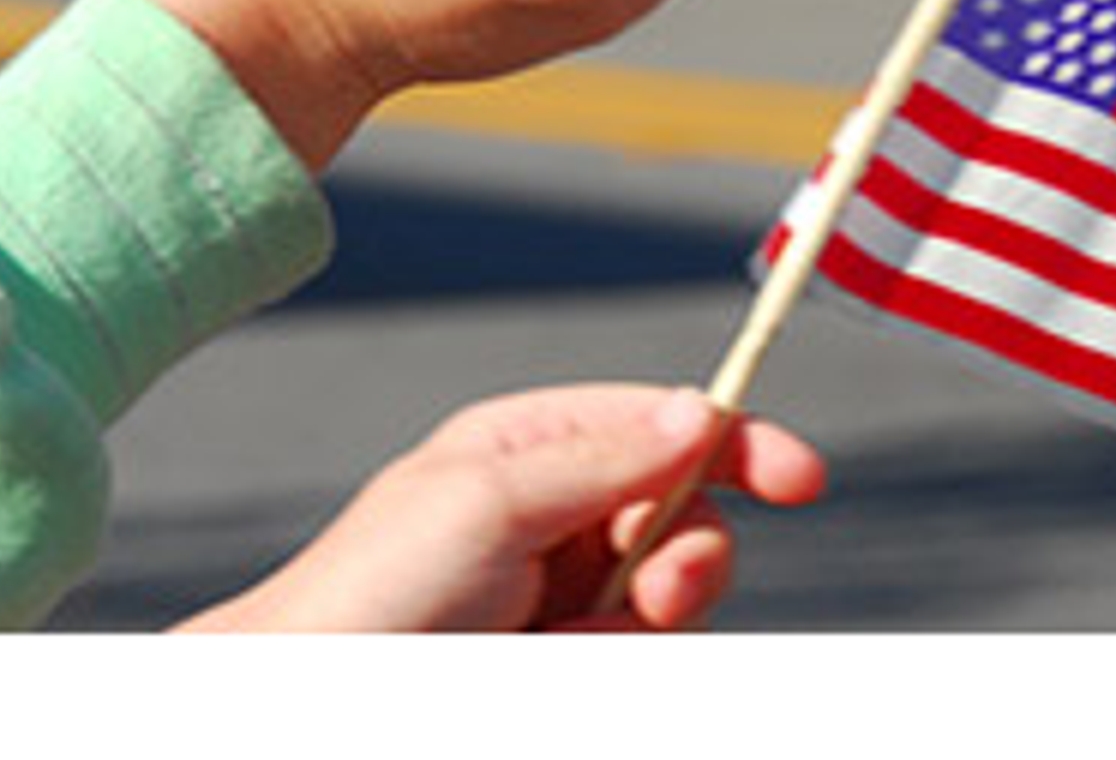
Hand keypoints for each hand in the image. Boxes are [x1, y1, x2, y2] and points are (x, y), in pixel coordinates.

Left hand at [172, 386, 828, 633]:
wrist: (315, 702)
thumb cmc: (369, 590)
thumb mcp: (486, 499)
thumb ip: (601, 456)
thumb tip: (698, 413)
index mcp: (530, 450)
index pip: (661, 428)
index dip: (737, 446)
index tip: (800, 480)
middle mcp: (554, 520)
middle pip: (687, 523)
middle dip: (690, 558)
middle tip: (652, 597)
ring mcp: (559, 600)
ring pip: (672, 604)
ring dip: (647, 625)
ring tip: (572, 645)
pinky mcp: (565, 664)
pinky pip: (640, 657)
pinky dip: (620, 662)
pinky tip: (563, 665)